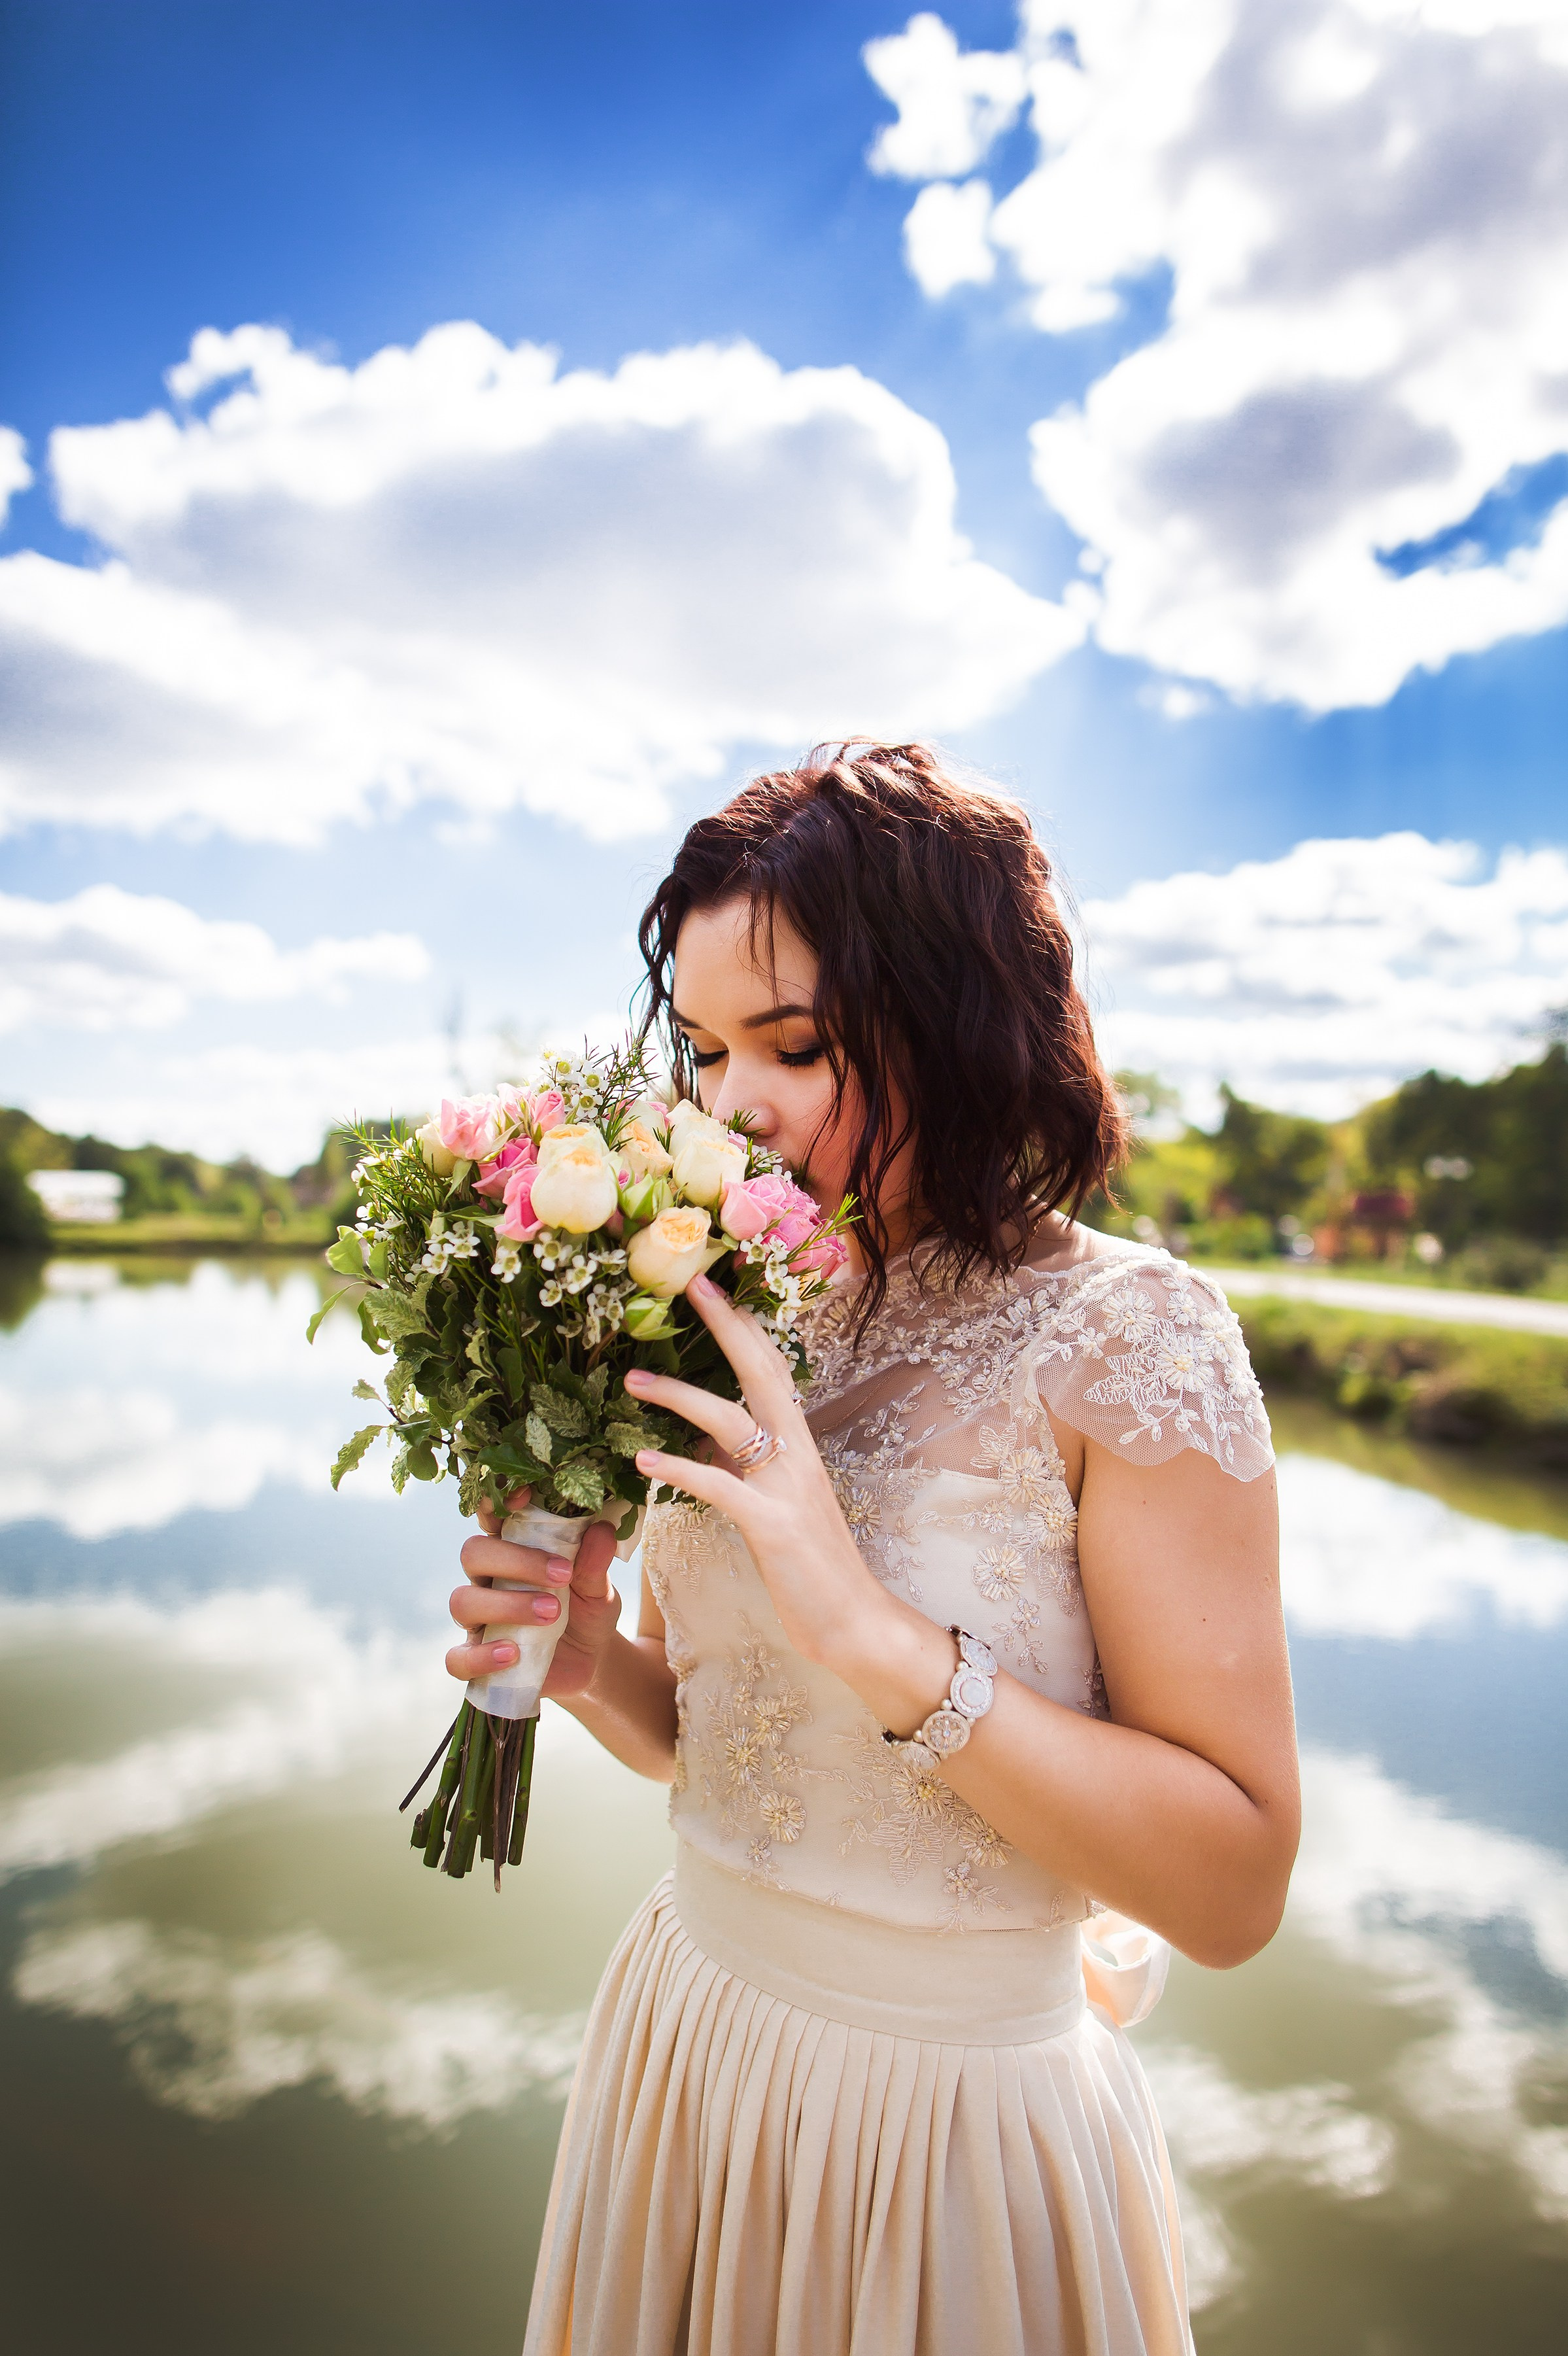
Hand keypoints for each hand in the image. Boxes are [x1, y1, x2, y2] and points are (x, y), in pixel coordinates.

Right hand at [445, 1485, 622, 1700]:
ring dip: (507, 1605)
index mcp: (514, 1548)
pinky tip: (512, 1654)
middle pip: (473, 1552)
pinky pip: (457, 1658)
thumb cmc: (588, 1610)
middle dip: (515, 1560)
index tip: (524, 1496)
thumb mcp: (600, 1587)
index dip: (496, 1502)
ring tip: (551, 1614)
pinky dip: (480, 1656)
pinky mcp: (477, 1657)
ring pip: (463, 1601)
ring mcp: (479, 1618)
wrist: (592, 1660)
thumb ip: (595, 1562)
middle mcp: (488, 1578)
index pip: (491, 1516)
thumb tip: (601, 1530)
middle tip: (561, 1575)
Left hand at [624, 1274, 891, 1674]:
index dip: (745, 1325)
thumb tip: (701, 1437)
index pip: (773, 1368)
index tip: (716, 1286)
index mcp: (798, 1444)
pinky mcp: (773, 1526)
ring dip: (680, 1396)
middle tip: (691, 1284)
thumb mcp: (772, 1502)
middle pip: (761, 1372)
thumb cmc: (810, 1566)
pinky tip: (642, 1463)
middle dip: (727, 1325)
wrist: (852, 1621)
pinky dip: (680, 1470)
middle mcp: (797, 1453)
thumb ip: (742, 1466)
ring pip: (732, 1422)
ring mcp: (787, 1487)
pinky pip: (720, 1487)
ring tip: (633, 1379)